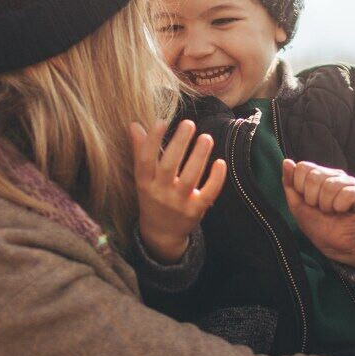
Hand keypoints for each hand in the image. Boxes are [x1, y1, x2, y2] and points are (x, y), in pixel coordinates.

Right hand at [130, 119, 226, 263]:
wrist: (161, 234)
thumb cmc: (152, 197)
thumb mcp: (142, 178)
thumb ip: (141, 151)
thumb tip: (134, 125)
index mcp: (144, 183)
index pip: (145, 160)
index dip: (151, 141)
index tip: (160, 121)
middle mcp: (160, 193)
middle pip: (169, 167)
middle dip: (179, 144)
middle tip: (189, 123)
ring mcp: (178, 203)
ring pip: (190, 178)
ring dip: (199, 156)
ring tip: (206, 137)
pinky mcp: (195, 211)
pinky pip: (207, 194)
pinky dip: (215, 179)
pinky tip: (220, 162)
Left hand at [282, 160, 354, 270]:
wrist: (333, 244)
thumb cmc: (316, 223)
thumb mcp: (297, 204)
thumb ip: (290, 183)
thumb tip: (286, 162)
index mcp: (319, 174)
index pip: (303, 167)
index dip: (299, 186)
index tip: (305, 200)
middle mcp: (335, 175)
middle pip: (314, 176)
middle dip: (311, 198)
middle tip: (319, 208)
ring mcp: (350, 183)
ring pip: (330, 186)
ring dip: (325, 205)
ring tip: (330, 211)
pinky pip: (346, 194)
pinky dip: (339, 207)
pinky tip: (342, 211)